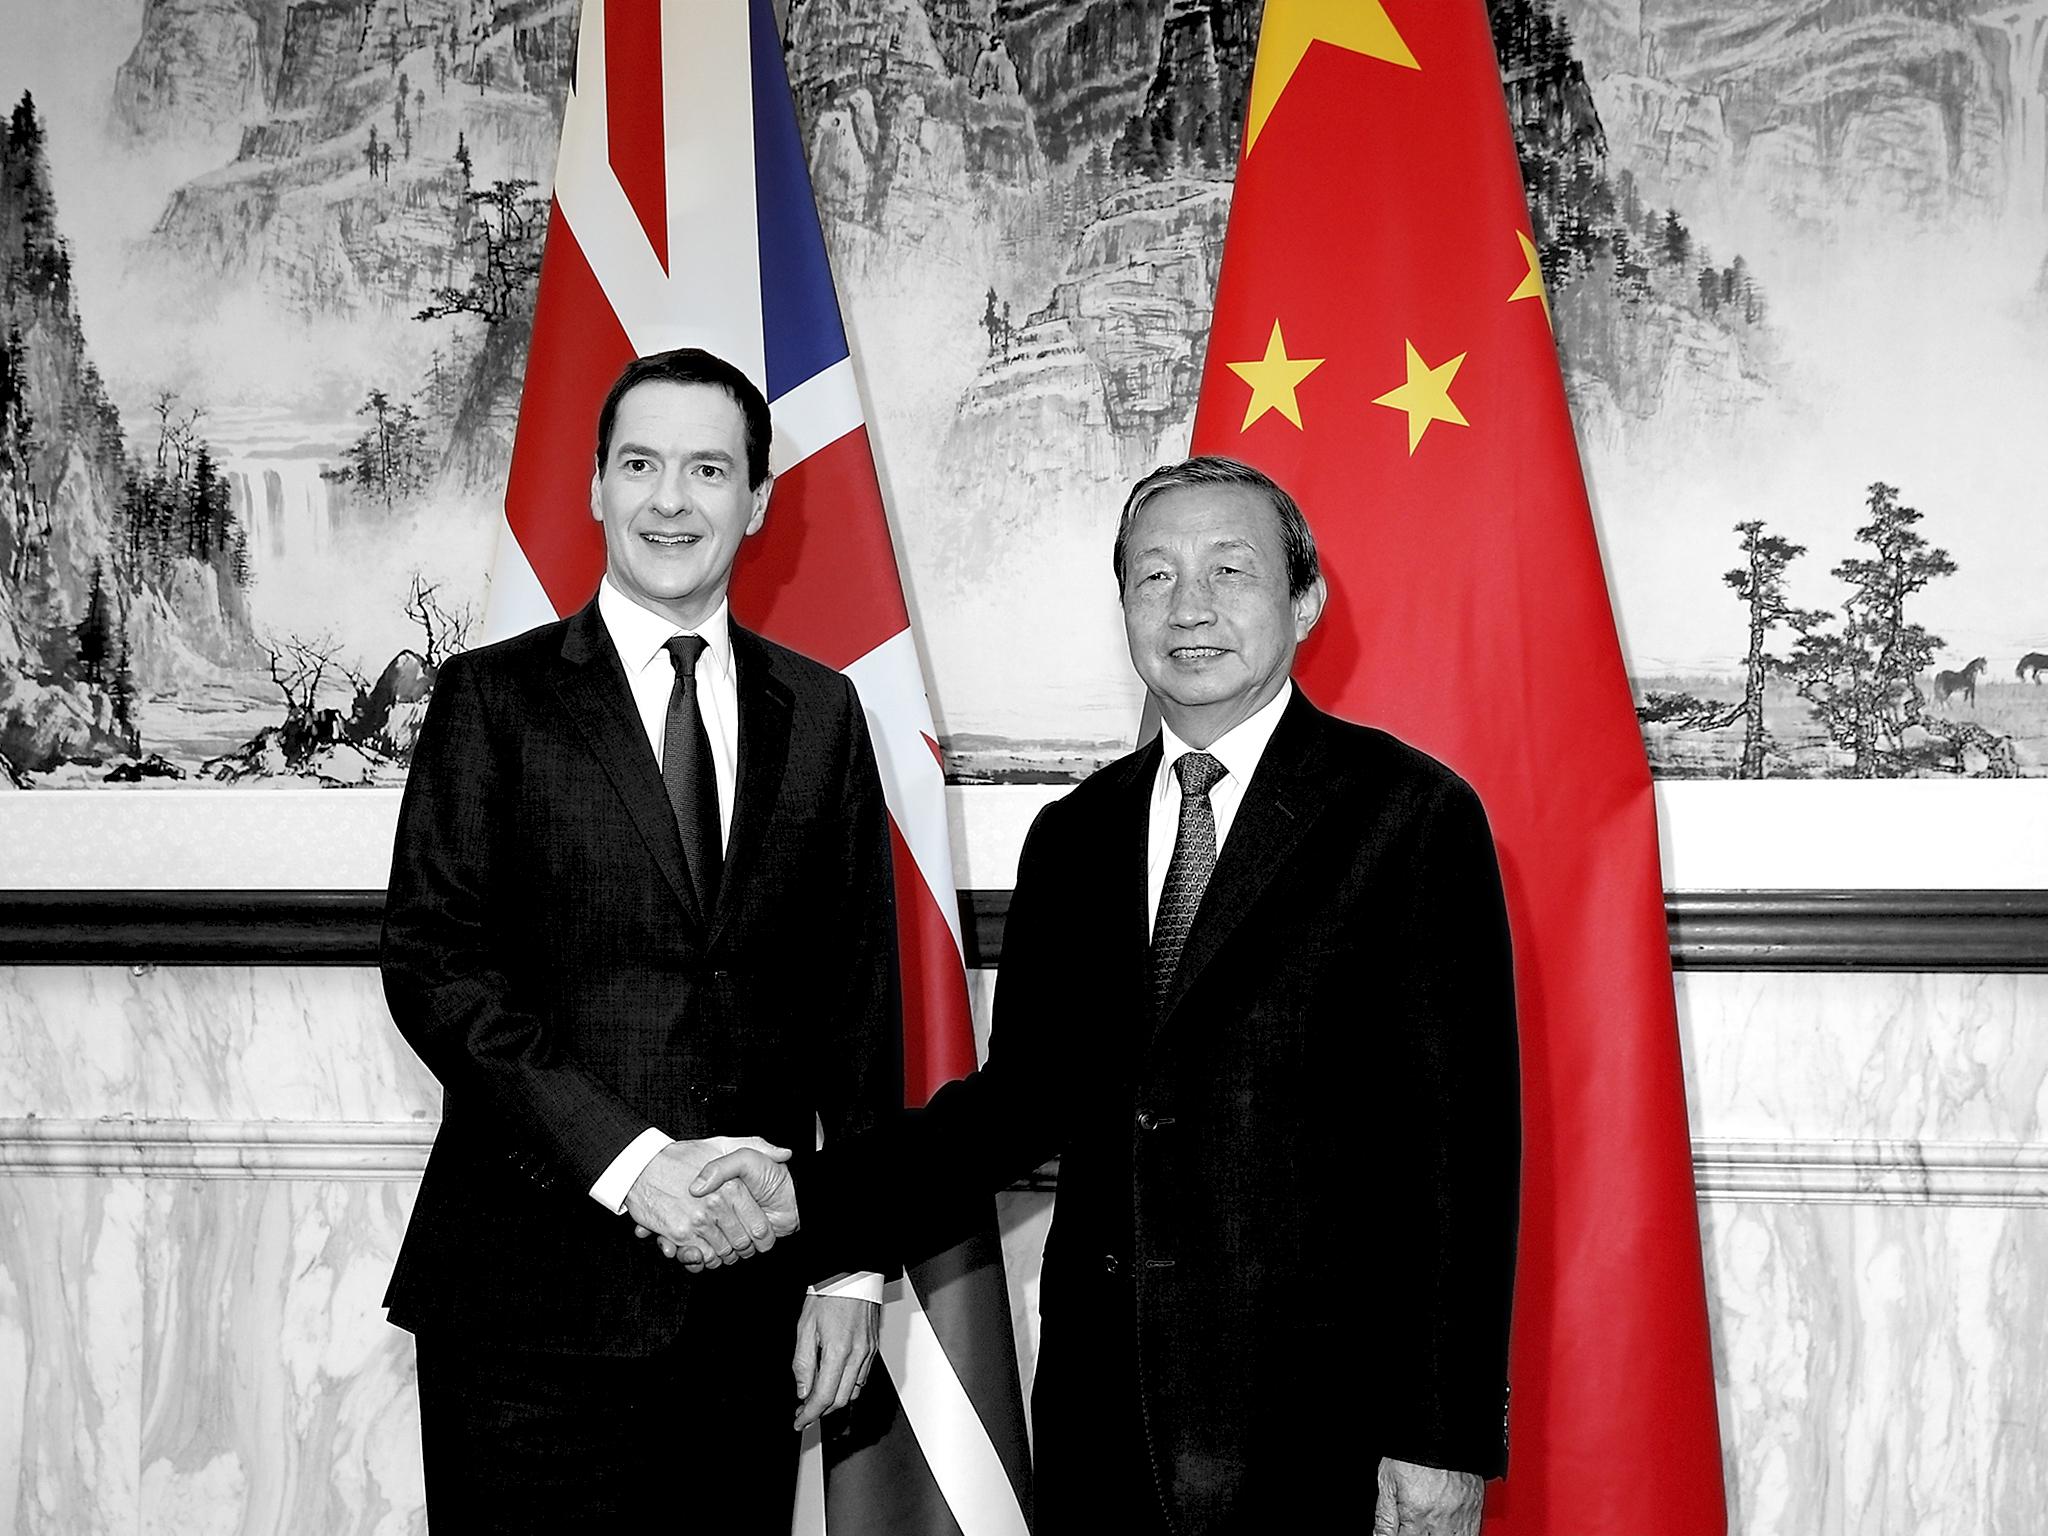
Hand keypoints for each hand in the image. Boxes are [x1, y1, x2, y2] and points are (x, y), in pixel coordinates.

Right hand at [624, 1137, 789, 1268]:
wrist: (640, 1165)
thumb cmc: (684, 1154)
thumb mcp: (725, 1143)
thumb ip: (758, 1145)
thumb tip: (785, 1154)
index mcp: (731, 1187)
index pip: (758, 1227)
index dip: (760, 1236)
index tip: (757, 1237)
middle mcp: (715, 1204)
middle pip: (741, 1244)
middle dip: (742, 1249)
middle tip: (739, 1245)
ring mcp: (697, 1220)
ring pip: (721, 1254)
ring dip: (723, 1256)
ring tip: (721, 1248)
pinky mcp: (679, 1233)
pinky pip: (699, 1257)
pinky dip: (701, 1260)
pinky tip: (701, 1251)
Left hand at [792, 1294, 880, 1430]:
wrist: (853, 1274)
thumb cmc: (830, 1293)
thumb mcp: (805, 1326)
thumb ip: (803, 1362)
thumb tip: (802, 1389)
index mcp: (838, 1350)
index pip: (824, 1396)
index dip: (809, 1414)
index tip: (799, 1421)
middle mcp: (858, 1355)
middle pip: (841, 1400)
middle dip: (820, 1411)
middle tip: (803, 1412)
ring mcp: (868, 1352)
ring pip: (853, 1392)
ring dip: (834, 1402)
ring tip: (817, 1399)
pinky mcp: (873, 1347)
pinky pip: (862, 1378)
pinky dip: (847, 1387)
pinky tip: (835, 1382)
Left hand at [1372, 1457, 1483, 1535]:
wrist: (1442, 1432)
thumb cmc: (1413, 1451)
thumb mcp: (1388, 1480)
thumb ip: (1384, 1515)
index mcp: (1416, 1514)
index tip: (1396, 1531)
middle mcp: (1440, 1520)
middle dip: (1417, 1535)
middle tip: (1412, 1526)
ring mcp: (1460, 1517)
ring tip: (1428, 1527)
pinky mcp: (1474, 1510)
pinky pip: (1470, 1534)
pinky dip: (1460, 1535)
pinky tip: (1445, 1530)